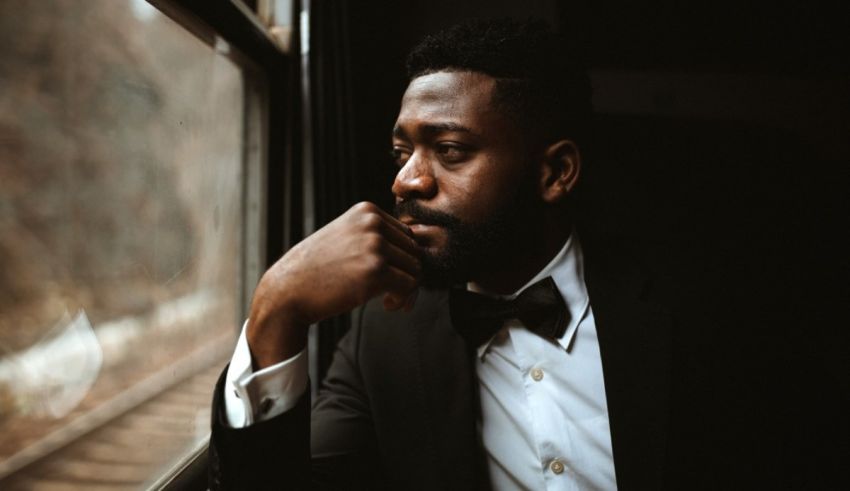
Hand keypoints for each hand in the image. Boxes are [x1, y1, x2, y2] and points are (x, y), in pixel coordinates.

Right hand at [247, 202, 420, 367]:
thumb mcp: (345, 237)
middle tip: (391, 293)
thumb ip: (375, 237)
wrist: (288, 290)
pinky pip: (410, 285)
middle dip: (407, 274)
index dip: (402, 258)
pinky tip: (385, 304)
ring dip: (406, 288)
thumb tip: (416, 252)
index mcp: (366, 211)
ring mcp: (375, 246)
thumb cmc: (317, 269)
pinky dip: (403, 299)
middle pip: (414, 250)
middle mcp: (372, 223)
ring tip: (387, 299)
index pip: (405, 233)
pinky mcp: (377, 271)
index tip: (390, 275)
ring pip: (416, 268)